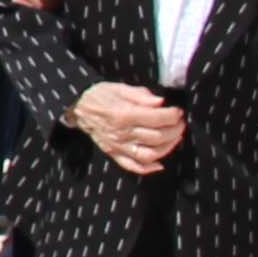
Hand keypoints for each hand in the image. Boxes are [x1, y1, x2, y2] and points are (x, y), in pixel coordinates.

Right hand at [69, 82, 186, 175]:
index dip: (172, 115)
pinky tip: (159, 164)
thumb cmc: (100, 96)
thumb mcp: (119, 88)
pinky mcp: (114, 153)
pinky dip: (148, 168)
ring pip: (150, 154)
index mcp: (123, 114)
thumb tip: (160, 102)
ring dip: (168, 148)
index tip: (178, 111)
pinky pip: (133, 166)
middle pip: (157, 137)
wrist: (78, 107)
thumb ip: (141, 95)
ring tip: (174, 138)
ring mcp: (118, 146)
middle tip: (180, 123)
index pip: (157, 118)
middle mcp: (122, 133)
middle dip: (175, 130)